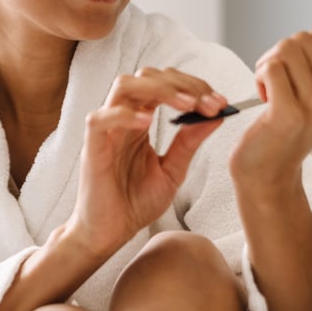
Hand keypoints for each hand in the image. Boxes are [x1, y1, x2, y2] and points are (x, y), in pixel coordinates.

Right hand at [68, 68, 226, 256]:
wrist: (109, 234)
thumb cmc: (134, 203)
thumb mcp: (172, 170)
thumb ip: (189, 143)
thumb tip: (216, 116)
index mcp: (140, 120)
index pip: (164, 85)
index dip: (193, 86)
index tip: (220, 102)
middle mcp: (122, 118)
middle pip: (146, 76)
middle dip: (182, 84)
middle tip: (209, 102)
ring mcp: (106, 130)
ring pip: (122, 85)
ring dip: (158, 89)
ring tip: (186, 105)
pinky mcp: (91, 148)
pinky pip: (99, 119)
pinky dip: (123, 114)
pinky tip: (148, 122)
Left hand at [229, 22, 311, 196]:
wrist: (270, 170)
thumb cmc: (294, 126)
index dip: (300, 52)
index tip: (298, 81)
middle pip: (300, 38)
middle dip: (281, 57)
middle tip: (280, 89)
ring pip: (284, 49)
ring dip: (267, 67)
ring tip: (272, 95)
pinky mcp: (290, 113)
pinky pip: (271, 66)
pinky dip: (259, 78)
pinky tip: (265, 103)